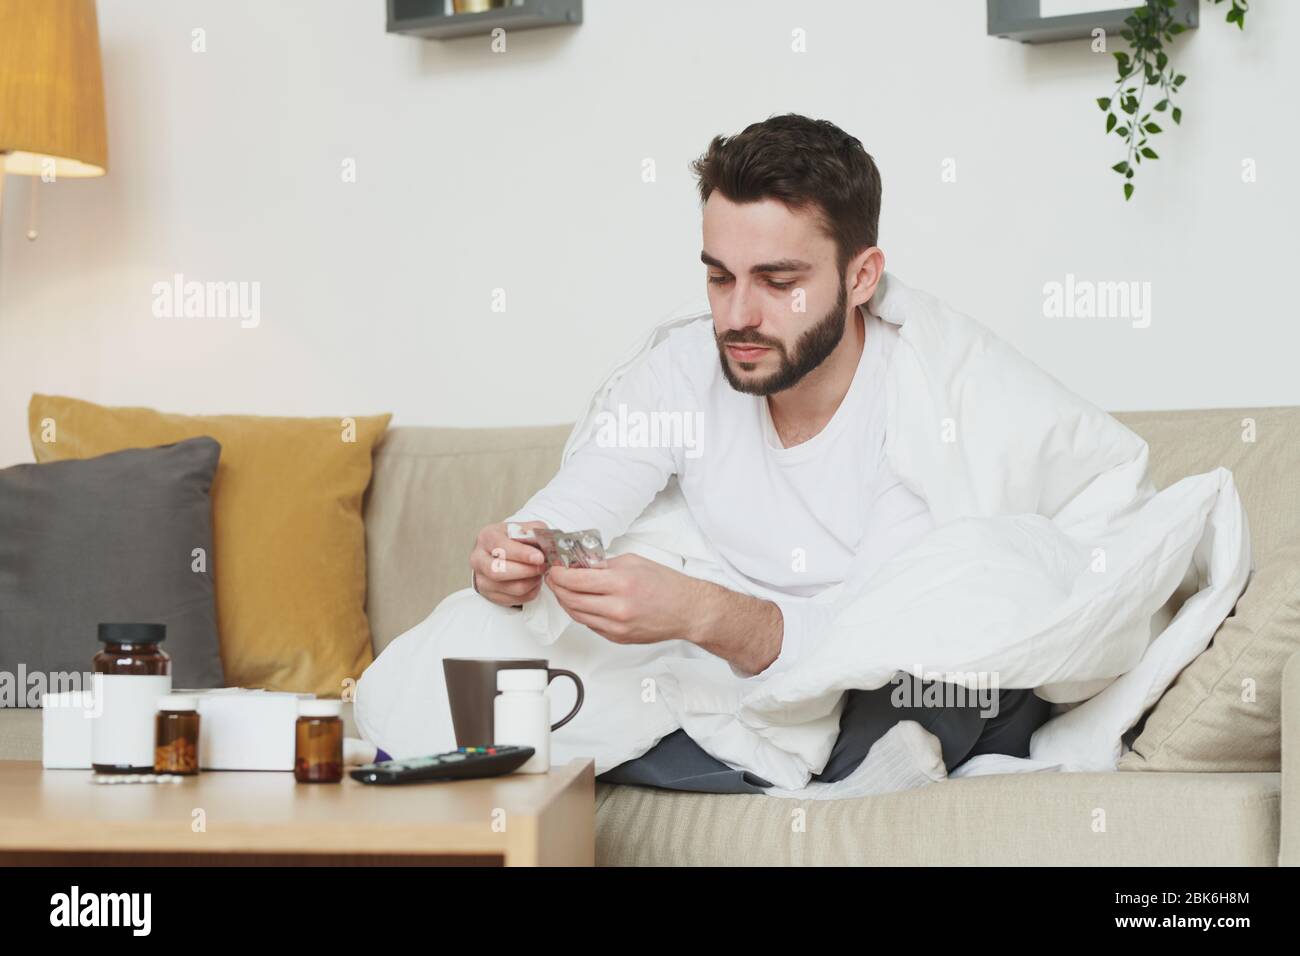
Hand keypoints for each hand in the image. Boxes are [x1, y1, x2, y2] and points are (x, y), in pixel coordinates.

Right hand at [470, 520, 548, 607]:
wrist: (498, 552)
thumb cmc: (512, 540)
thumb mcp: (523, 528)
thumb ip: (535, 531)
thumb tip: (546, 543)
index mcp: (486, 537)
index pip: (501, 547)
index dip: (522, 554)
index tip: (539, 557)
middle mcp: (479, 558)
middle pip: (499, 571)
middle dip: (527, 571)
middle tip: (543, 566)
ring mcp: (481, 578)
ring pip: (511, 588)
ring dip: (531, 582)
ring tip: (539, 573)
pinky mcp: (489, 594)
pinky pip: (515, 599)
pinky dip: (530, 592)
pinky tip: (533, 582)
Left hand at [542, 553, 702, 644]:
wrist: (687, 611)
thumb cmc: (666, 585)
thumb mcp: (634, 562)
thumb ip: (604, 565)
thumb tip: (580, 565)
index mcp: (621, 584)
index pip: (576, 580)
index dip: (559, 574)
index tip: (554, 569)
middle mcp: (617, 608)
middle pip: (572, 600)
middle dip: (558, 588)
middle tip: (554, 578)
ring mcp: (616, 627)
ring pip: (577, 615)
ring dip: (566, 602)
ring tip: (564, 590)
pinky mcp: (617, 638)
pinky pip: (590, 625)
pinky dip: (581, 613)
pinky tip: (581, 602)